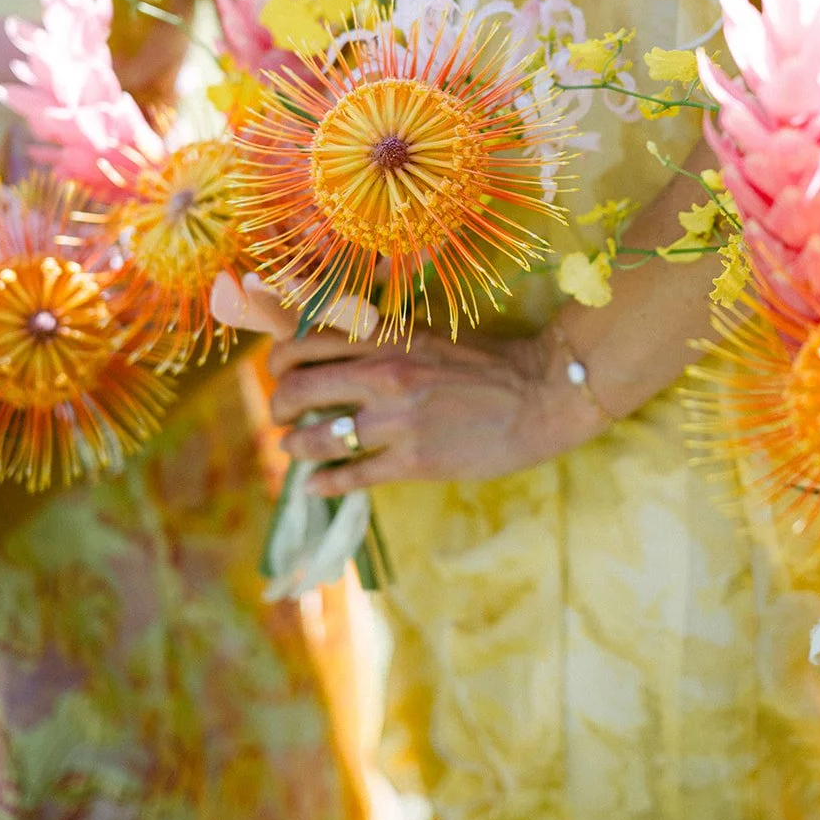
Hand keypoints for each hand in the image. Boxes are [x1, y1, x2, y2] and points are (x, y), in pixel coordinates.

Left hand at [268, 325, 609, 494]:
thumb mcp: (427, 332)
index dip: (279, 358)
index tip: (280, 371)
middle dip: (279, 405)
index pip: (305, 339)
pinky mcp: (414, 460)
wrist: (540, 393)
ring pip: (318, 437)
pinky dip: (323, 483)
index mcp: (386, 336)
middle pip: (297, 388)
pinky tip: (313, 486)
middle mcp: (384, 373)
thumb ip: (381, 335)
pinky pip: (351, 475)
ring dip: (294, 446)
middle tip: (281, 414)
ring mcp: (398, 419)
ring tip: (293, 448)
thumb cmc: (487, 361)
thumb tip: (333, 339)